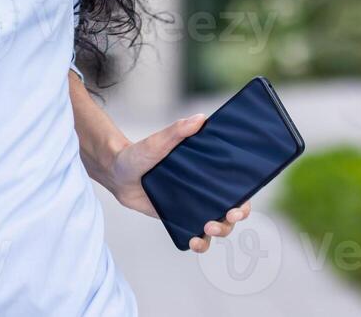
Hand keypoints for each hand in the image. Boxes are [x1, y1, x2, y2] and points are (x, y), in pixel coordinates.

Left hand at [103, 113, 252, 252]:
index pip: (236, 187)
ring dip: (219, 233)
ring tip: (205, 231)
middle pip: (231, 211)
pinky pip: (195, 235)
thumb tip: (200, 118)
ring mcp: (193, 206)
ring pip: (217, 226)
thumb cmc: (139, 153)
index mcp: (207, 170)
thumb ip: (176, 132)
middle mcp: (205, 189)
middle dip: (232, 220)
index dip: (244, 199)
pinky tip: (193, 242)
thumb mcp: (157, 142)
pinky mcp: (179, 218)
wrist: (117, 172)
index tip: (238, 205)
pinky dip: (200, 242)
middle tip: (222, 219)